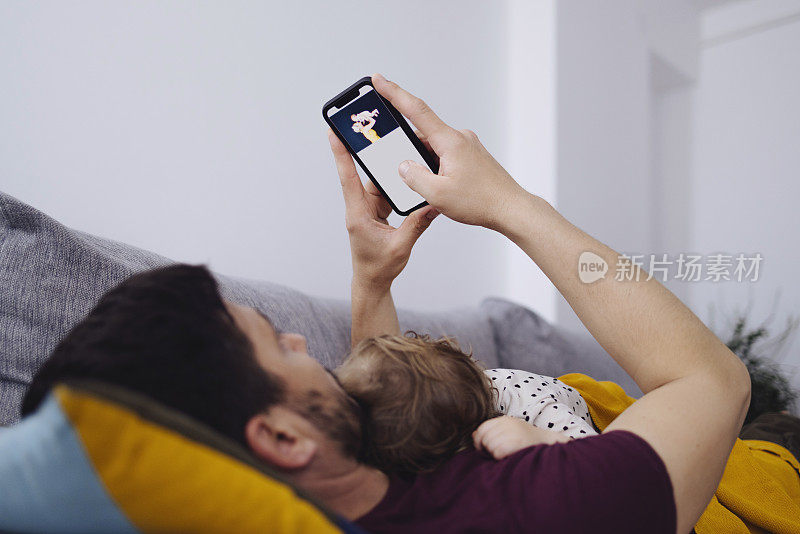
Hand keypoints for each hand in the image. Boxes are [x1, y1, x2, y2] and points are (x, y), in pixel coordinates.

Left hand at [328, 129, 438, 290]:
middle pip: (366, 175)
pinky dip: (398, 186)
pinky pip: (387, 192)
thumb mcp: (400, 247)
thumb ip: (416, 224)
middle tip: (377, 131)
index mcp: (358, 215)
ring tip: (404, 153)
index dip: (341, 155)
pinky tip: (410, 177)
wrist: (373, 282)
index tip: (334, 133)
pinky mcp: (377, 210)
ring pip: (380, 182)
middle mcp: (360, 208)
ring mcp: (368, 208)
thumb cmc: (379, 267)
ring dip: (391, 172)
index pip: (348, 179)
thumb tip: (432, 204)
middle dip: (373, 155)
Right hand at [371, 73, 528, 230]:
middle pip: (422, 134)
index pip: (416, 110)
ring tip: (427, 186)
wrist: (512, 209)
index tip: (378, 80)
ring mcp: (467, 147)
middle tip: (398, 162)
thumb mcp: (437, 194)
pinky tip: (438, 186)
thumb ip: (414, 177)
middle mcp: (460, 138)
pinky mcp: (472, 157)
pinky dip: (435, 167)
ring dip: (423, 163)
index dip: (394, 93)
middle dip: (406, 147)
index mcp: (450, 141)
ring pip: (434, 148)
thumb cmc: (482, 202)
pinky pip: (445, 155)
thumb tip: (404, 166)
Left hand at [473, 416, 568, 459]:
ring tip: (505, 453)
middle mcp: (508, 424)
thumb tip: (474, 435)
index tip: (483, 447)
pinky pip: (497, 453)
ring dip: (494, 453)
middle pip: (484, 437)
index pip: (482, 428)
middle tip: (495, 452)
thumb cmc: (528, 441)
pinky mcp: (516, 444)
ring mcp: (512, 433)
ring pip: (490, 445)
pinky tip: (509, 456)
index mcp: (505, 420)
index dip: (479, 440)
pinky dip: (500, 457)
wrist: (549, 444)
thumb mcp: (510, 431)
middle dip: (486, 447)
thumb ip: (493, 431)